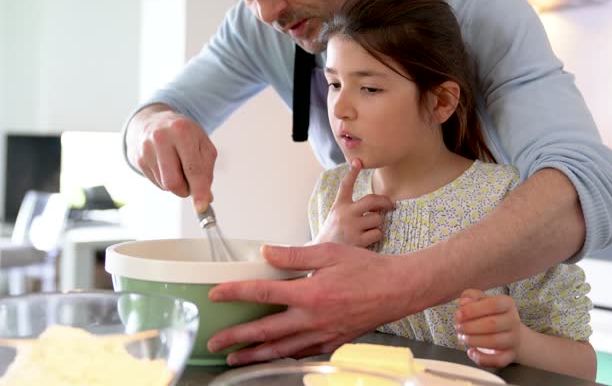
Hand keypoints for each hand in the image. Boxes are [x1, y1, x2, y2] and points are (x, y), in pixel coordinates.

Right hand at [126, 104, 215, 211]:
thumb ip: (207, 171)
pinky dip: (165, 180)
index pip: (193, 168)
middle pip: (173, 182)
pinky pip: (156, 182)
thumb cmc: (184, 134)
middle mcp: (161, 138)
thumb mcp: (203, 145)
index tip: (201, 207)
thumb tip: (206, 198)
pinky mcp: (138, 158)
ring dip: (176, 184)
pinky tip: (167, 166)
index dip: (199, 190)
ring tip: (178, 166)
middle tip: (191, 182)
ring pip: (164, 184)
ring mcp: (147, 148)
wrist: (156, 121)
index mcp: (182, 131)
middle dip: (185, 190)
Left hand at [206, 242, 425, 364]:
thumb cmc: (367, 269)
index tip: (215, 294)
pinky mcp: (332, 343)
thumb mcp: (330, 252)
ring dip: (255, 355)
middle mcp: (313, 318)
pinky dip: (283, 356)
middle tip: (214, 343)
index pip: (263, 294)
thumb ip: (294, 255)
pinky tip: (272, 356)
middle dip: (236, 338)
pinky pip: (302, 354)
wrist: (398, 290)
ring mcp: (323, 335)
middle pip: (266, 332)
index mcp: (310, 293)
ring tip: (234, 358)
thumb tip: (266, 252)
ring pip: (281, 350)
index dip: (235, 293)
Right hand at [316, 159, 393, 246]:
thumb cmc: (334, 233)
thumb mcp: (335, 215)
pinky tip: (367, 240)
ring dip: (377, 224)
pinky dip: (376, 236)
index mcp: (339, 206)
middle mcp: (345, 214)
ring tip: (367, 230)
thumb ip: (350, 207)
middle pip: (372, 200)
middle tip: (391, 205)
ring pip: (377, 219)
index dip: (352, 172)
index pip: (346, 185)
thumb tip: (375, 203)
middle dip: (385, 201)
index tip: (358, 161)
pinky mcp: (358, 241)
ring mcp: (351, 227)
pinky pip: (378, 233)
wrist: (322, 254)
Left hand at [454, 289, 523, 367]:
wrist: (509, 332)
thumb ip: (471, 296)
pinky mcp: (510, 355)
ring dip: (473, 340)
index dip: (473, 309)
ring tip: (462, 337)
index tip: (458, 314)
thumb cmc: (490, 313)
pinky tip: (471, 352)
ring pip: (494, 342)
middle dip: (470, 327)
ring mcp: (513, 339)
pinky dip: (482, 358)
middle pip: (492, 324)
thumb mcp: (481, 300)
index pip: (494, 304)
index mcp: (507, 303)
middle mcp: (513, 321)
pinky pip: (498, 360)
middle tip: (458, 327)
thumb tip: (464, 302)